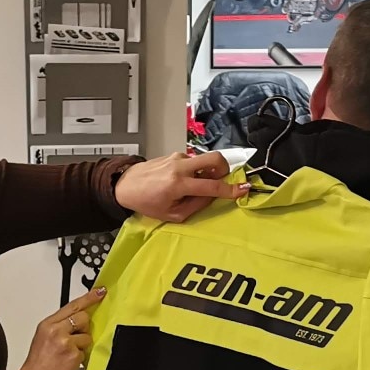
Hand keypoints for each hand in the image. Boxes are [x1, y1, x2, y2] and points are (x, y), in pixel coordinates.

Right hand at [15, 288, 104, 369]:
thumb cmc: (38, 362)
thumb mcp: (43, 337)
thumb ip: (59, 325)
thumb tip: (77, 320)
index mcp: (48, 324)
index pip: (72, 305)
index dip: (88, 298)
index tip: (100, 292)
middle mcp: (56, 330)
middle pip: (83, 317)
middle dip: (83, 328)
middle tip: (73, 339)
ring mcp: (66, 342)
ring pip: (87, 336)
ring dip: (82, 345)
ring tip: (68, 354)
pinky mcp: (73, 355)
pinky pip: (85, 351)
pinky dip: (80, 358)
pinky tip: (69, 362)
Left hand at [114, 151, 249, 223]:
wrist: (125, 185)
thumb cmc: (147, 203)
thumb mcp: (172, 214)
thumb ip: (196, 205)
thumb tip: (213, 196)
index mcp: (178, 184)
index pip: (211, 186)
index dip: (230, 189)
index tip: (244, 188)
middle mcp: (180, 167)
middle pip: (214, 158)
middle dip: (224, 168)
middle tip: (221, 180)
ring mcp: (177, 158)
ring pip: (204, 160)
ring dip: (207, 171)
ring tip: (194, 186)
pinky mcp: (174, 155)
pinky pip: (194, 161)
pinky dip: (196, 170)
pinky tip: (184, 181)